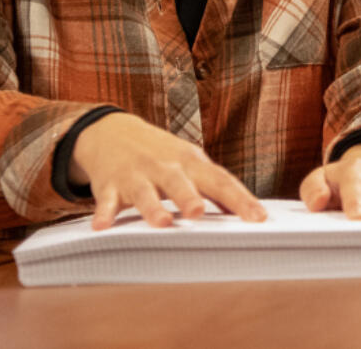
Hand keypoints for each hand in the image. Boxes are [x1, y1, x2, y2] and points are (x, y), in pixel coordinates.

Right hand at [69, 112, 266, 229]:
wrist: (114, 132)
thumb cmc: (162, 156)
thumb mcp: (190, 165)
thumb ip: (215, 188)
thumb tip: (251, 212)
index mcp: (191, 163)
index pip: (220, 181)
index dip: (240, 199)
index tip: (257, 218)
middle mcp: (166, 166)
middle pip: (180, 183)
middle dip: (190, 198)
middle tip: (200, 213)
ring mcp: (137, 174)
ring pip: (145, 192)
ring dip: (152, 208)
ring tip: (161, 223)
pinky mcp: (110, 184)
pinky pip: (107, 201)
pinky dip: (104, 213)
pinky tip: (102, 227)